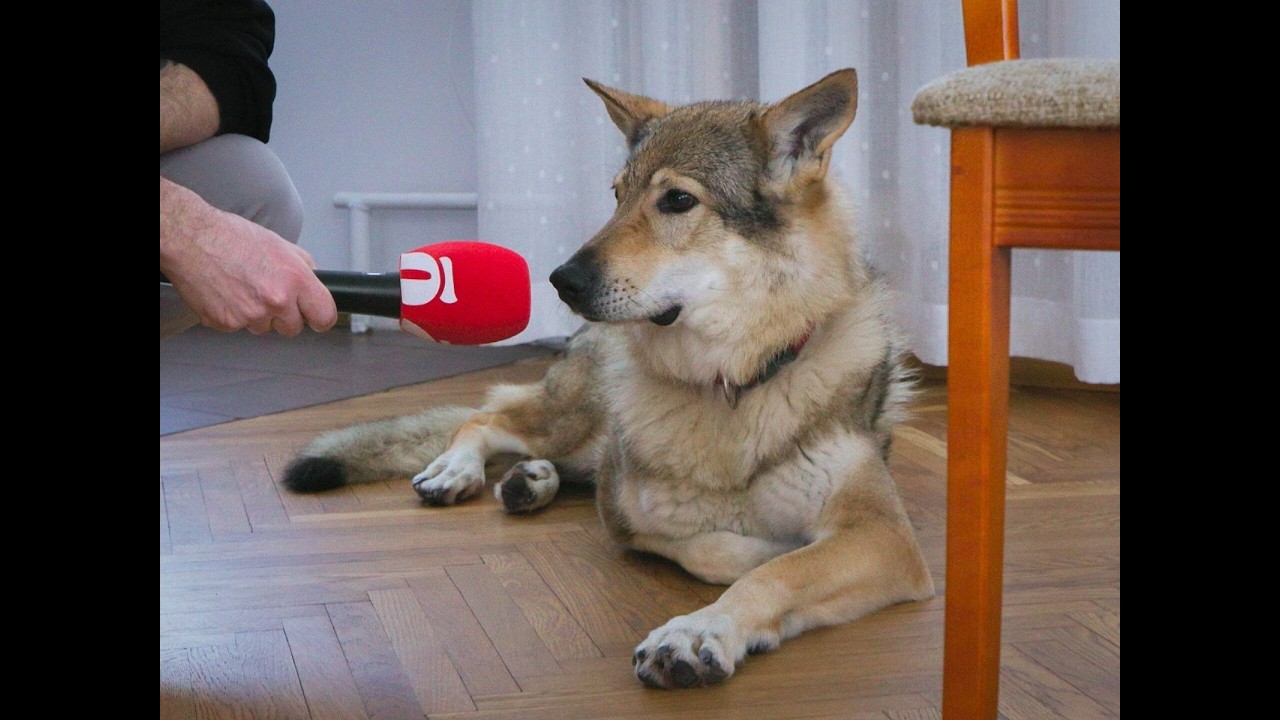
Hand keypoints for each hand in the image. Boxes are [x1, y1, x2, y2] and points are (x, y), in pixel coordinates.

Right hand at [161, 177, 337, 334]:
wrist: (191, 239)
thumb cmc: (231, 237)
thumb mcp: (280, 244)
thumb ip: (302, 266)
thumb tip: (314, 281)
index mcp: (294, 279)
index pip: (324, 316)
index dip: (320, 317)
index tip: (315, 316)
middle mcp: (275, 301)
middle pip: (293, 328)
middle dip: (285, 315)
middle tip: (269, 293)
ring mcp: (250, 315)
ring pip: (265, 328)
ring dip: (259, 315)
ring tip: (244, 287)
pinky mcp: (226, 324)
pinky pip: (239, 327)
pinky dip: (235, 315)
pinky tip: (228, 293)